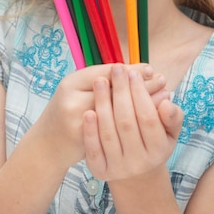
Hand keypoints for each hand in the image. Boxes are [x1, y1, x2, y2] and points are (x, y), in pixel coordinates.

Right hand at [32, 63, 167, 169]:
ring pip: (119, 114)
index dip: (130, 70)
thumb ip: (104, 77)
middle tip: (162, 79)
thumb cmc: (69, 109)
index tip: (150, 68)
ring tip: (164, 95)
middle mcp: (72, 103)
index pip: (106, 72)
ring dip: (144, 103)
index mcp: (71, 83)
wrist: (49, 144)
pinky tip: (151, 117)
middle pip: (115, 92)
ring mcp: (79, 127)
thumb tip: (138, 70)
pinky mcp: (86, 146)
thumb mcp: (79, 87)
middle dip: (141, 86)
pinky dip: (137, 124)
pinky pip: (118, 134)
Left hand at [82, 64, 183, 181]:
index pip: (148, 118)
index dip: (140, 93)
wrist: (134, 168)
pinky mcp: (100, 170)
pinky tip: (88, 111)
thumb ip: (172, 116)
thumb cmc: (151, 138)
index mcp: (159, 150)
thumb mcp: (169, 130)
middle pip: (126, 123)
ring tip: (100, 81)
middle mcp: (139, 162)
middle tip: (116, 69)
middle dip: (120, 92)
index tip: (133, 73)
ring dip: (103, 105)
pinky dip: (90, 130)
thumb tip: (166, 102)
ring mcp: (118, 168)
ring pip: (108, 134)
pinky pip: (93, 150)